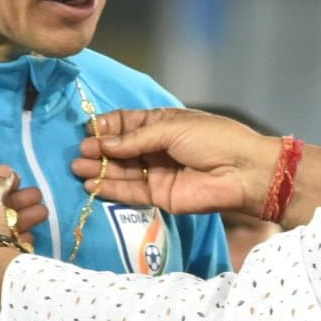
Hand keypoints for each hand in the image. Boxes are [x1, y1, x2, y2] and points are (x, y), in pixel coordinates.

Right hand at [75, 108, 279, 217]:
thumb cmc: (214, 139)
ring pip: (122, 171)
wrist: (243, 172)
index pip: (126, 123)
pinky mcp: (161, 196)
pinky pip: (131, 193)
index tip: (89, 130)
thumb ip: (136, 138)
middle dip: (99, 150)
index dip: (106, 127)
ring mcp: (158, 173)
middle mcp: (157, 148)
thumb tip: (104, 143)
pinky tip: (92, 184)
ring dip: (100, 169)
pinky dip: (110, 189)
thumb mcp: (172, 128)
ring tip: (77, 167)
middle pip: (120, 149)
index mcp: (163, 124)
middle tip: (80, 152)